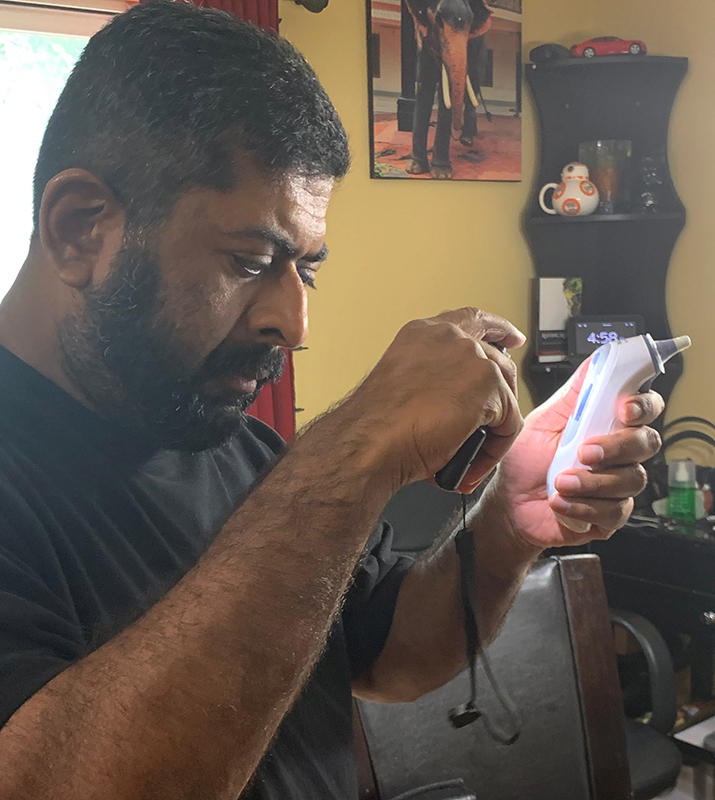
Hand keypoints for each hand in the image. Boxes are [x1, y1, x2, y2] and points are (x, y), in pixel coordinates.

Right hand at [339, 308, 525, 488]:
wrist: (369, 441)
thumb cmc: (375, 425)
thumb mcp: (404, 386)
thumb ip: (434, 379)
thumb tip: (455, 403)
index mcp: (424, 334)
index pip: (471, 320)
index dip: (497, 329)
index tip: (511, 337)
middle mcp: (450, 338)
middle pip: (498, 360)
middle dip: (503, 393)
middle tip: (495, 422)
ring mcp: (471, 357)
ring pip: (505, 395)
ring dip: (493, 428)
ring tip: (470, 453)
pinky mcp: (488, 385)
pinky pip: (509, 422)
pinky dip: (495, 449)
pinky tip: (472, 460)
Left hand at [489, 359, 663, 547]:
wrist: (508, 500)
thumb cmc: (526, 459)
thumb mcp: (544, 419)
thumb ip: (575, 393)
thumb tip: (597, 359)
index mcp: (607, 423)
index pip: (645, 407)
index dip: (643, 405)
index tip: (625, 409)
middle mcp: (619, 453)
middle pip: (646, 443)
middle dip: (617, 446)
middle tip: (585, 452)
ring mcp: (617, 485)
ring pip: (631, 480)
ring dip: (593, 481)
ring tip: (560, 481)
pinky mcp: (609, 516)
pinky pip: (614, 511)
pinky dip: (584, 506)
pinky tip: (560, 502)